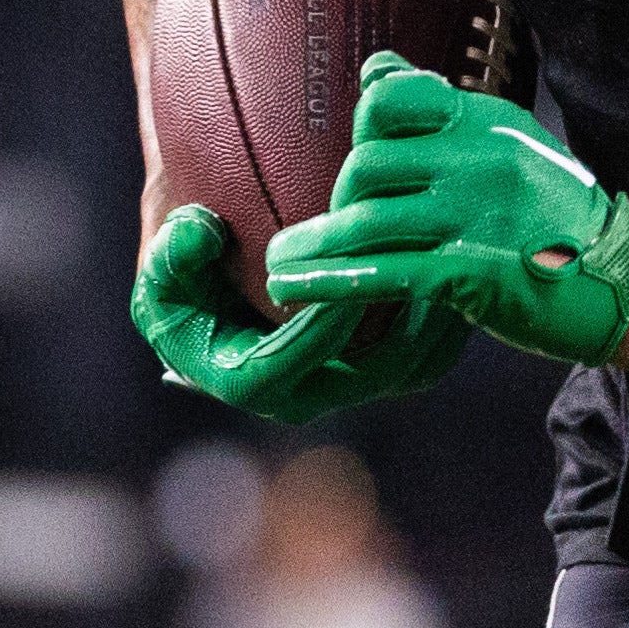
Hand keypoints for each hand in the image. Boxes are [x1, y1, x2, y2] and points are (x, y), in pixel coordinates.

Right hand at [131, 205, 467, 422]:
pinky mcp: (380, 360)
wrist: (222, 252)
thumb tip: (201, 235)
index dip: (320, 327)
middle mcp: (300, 392)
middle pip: (369, 376)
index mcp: (242, 378)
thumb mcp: (166, 253)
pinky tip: (462, 265)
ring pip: (412, 368)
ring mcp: (347, 381)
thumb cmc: (189, 254)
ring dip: (438, 319)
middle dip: (403, 323)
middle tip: (425, 266)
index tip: (350, 275)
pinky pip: (430, 351)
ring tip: (455, 263)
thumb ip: (172, 252)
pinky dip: (449, 316)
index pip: (287, 366)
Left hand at [267, 54, 628, 364]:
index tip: (354, 164)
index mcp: (485, 122)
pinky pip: (385, 272)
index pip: (392, 97)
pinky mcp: (474, 271)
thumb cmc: (556, 218)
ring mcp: (478, 214)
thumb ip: (442, 113)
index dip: (361, 129)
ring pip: (367, 220)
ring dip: (313, 248)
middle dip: (337, 202)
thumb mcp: (509, 146)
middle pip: (367, 164)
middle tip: (326, 232)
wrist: (624, 281)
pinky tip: (298, 291)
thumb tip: (376, 66)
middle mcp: (480, 157)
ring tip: (279, 266)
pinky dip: (332, 283)